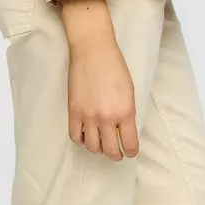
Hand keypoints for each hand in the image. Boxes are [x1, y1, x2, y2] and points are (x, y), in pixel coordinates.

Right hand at [58, 0, 138, 160]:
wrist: (93, 49)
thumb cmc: (115, 65)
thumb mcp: (129, 91)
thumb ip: (127, 113)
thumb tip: (124, 131)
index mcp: (126, 111)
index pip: (129, 144)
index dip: (130, 151)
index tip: (130, 151)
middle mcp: (107, 117)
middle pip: (111, 151)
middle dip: (115, 154)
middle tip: (116, 151)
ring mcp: (88, 116)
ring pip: (93, 148)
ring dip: (98, 148)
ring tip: (101, 142)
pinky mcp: (73, 111)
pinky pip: (75, 136)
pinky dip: (82, 140)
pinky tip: (86, 134)